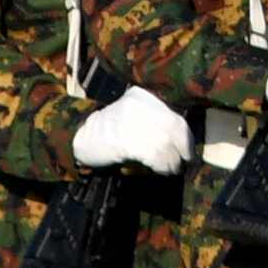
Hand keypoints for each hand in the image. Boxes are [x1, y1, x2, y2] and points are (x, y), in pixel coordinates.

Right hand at [74, 83, 192, 175]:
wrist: (79, 137)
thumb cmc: (108, 131)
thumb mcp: (132, 116)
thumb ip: (153, 122)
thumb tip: (181, 144)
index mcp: (142, 97)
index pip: (174, 116)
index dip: (186, 136)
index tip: (188, 150)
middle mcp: (139, 105)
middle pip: (173, 127)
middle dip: (183, 148)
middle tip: (184, 162)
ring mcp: (132, 122)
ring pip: (165, 143)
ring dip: (172, 160)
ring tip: (172, 169)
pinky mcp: (126, 140)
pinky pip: (154, 154)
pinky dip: (162, 165)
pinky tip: (162, 171)